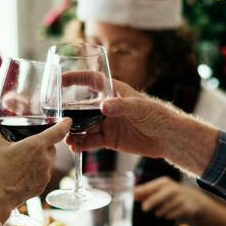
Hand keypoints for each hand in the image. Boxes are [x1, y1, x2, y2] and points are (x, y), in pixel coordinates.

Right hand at [0, 109, 70, 222]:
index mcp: (36, 146)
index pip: (58, 132)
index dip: (64, 124)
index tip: (67, 120)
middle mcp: (45, 160)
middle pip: (51, 147)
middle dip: (43, 144)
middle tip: (28, 144)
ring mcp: (44, 175)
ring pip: (47, 161)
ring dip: (39, 158)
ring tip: (21, 160)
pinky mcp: (41, 187)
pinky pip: (42, 175)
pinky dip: (35, 172)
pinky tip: (21, 173)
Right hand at [66, 78, 182, 159]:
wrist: (167, 138)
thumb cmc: (156, 115)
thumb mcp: (139, 107)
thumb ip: (121, 106)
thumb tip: (103, 106)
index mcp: (113, 91)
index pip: (90, 80)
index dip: (74, 78)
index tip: (59, 80)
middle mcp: (107, 106)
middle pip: (81, 106)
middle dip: (68, 112)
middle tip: (57, 118)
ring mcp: (107, 123)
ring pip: (83, 126)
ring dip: (73, 131)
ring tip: (65, 138)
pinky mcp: (109, 139)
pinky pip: (91, 141)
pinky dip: (81, 144)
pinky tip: (74, 148)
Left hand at [134, 177, 208, 219]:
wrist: (193, 200)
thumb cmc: (171, 195)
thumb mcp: (159, 191)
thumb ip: (145, 193)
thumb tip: (131, 195)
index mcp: (164, 183)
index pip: (151, 186)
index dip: (141, 191)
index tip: (132, 196)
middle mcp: (173, 188)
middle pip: (161, 194)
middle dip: (152, 201)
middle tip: (144, 208)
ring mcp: (180, 198)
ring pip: (167, 206)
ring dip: (160, 211)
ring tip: (158, 212)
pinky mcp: (186, 207)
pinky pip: (174, 213)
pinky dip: (169, 215)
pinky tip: (168, 215)